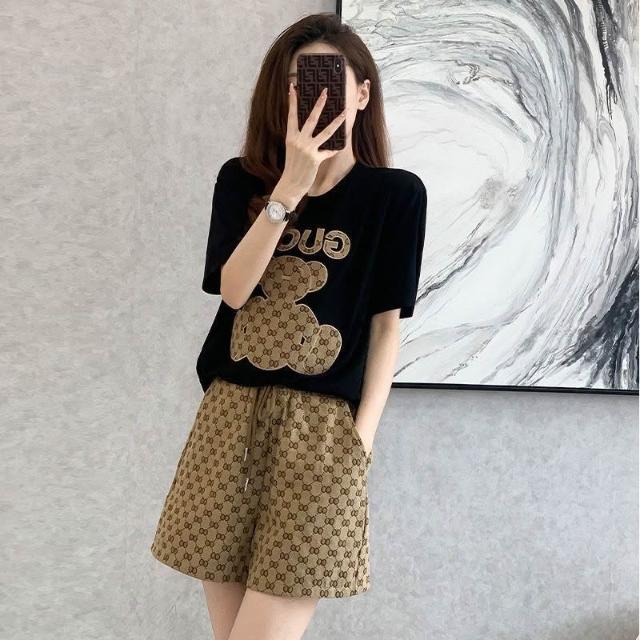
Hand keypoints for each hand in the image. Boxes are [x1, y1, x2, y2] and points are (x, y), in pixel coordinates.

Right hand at [275, 83, 346, 202]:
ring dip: (337, 121)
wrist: (290, 184)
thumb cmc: (292, 167)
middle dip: (319, 104)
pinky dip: (334, 150)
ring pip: (326, 132)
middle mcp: (299, 141)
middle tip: (325, 91)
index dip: (292, 101)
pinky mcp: (315, 159)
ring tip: (345, 112)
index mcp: (291, 137)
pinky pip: (329, 151)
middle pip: (311, 118)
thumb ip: (300, 139)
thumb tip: (311, 129)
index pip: (291, 115)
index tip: (293, 87)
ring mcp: (307, 149)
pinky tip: (340, 146)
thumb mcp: (292, 150)